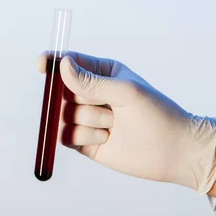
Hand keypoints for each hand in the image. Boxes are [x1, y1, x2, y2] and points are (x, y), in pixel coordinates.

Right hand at [36, 52, 215, 193]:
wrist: (174, 152)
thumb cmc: (157, 115)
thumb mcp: (125, 92)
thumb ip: (90, 81)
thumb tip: (62, 65)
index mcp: (102, 72)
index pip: (68, 63)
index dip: (52, 63)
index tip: (41, 64)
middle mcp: (92, 93)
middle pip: (61, 91)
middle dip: (81, 100)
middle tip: (106, 107)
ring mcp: (87, 118)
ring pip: (64, 115)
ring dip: (88, 121)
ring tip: (114, 126)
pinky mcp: (85, 140)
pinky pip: (66, 136)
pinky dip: (82, 137)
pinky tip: (104, 139)